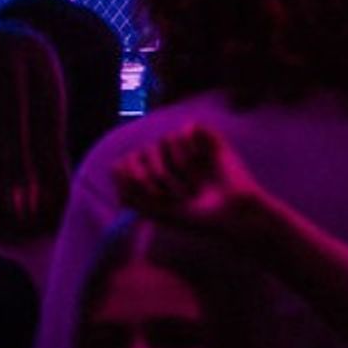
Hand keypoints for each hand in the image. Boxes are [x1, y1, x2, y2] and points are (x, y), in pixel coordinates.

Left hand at [115, 122, 284, 238]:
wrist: (233, 217)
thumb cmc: (199, 219)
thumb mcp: (159, 213)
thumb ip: (133, 194)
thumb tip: (114, 167)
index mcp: (155, 177)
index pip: (128, 162)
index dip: (131, 174)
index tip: (147, 193)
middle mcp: (170, 160)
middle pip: (143, 150)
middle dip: (154, 174)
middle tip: (174, 195)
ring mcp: (189, 149)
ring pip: (163, 139)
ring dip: (175, 165)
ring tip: (191, 185)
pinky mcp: (208, 140)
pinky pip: (185, 129)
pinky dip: (189, 147)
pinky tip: (200, 162)